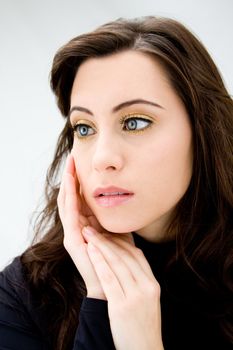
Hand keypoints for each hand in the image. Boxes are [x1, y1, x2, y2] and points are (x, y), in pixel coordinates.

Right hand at [57, 153, 105, 298]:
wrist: (113, 282)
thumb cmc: (117, 257)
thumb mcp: (118, 230)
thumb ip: (116, 216)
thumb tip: (123, 199)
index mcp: (86, 222)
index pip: (79, 196)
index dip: (80, 179)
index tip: (82, 161)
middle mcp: (76, 225)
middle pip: (70, 196)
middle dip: (71, 176)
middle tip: (73, 156)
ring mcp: (72, 232)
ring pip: (66, 203)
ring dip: (67, 184)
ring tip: (70, 166)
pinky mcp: (72, 240)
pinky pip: (69, 215)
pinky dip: (70, 200)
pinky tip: (72, 186)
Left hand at [83, 229, 163, 349]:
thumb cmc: (142, 325)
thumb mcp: (147, 300)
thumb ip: (139, 280)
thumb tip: (128, 260)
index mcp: (152, 284)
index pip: (137, 255)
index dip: (121, 241)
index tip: (108, 232)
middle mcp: (146, 287)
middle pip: (125, 256)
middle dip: (107, 239)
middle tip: (93, 226)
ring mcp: (135, 296)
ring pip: (116, 263)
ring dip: (100, 245)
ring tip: (88, 233)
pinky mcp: (121, 306)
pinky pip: (109, 278)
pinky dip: (99, 262)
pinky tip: (90, 251)